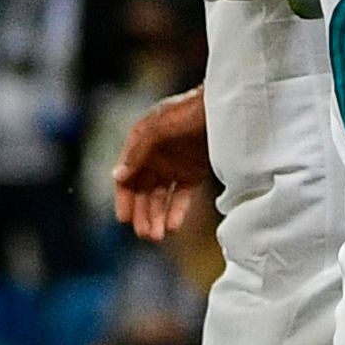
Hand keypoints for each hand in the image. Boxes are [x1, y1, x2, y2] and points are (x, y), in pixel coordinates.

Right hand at [110, 88, 211, 240]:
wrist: (226, 108)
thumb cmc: (188, 113)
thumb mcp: (158, 130)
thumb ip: (138, 152)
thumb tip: (118, 177)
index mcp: (140, 145)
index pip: (126, 178)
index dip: (124, 199)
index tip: (124, 219)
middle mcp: (154, 158)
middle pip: (142, 192)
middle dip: (142, 214)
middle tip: (146, 235)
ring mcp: (174, 166)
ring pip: (160, 198)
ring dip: (157, 217)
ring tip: (157, 236)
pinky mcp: (194, 172)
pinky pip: (182, 196)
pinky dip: (176, 211)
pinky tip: (173, 226)